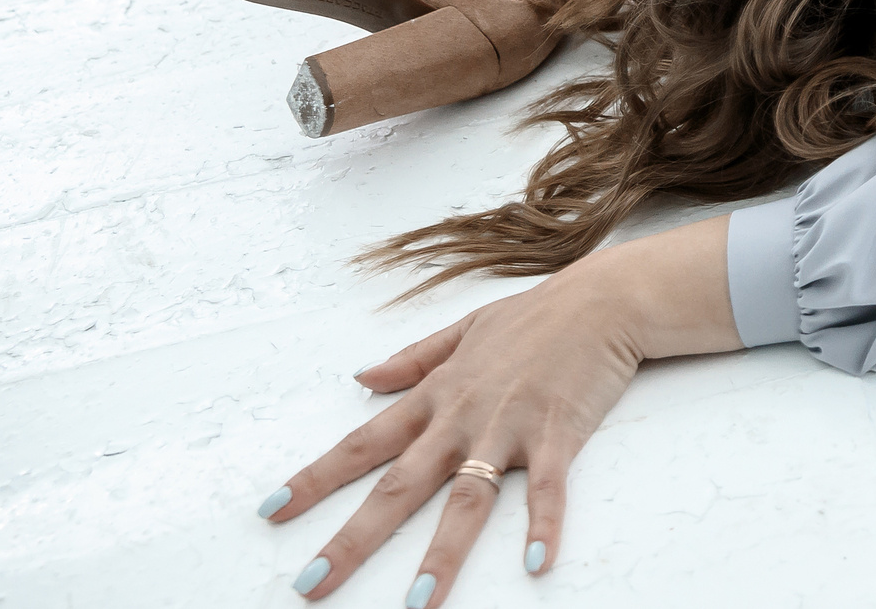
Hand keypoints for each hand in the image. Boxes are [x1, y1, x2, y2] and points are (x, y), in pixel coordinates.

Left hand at [260, 217, 738, 604]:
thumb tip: (362, 377)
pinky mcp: (558, 433)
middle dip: (352, 540)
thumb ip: (413, 358)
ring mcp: (509, 426)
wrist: (603, 298)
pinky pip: (548, 487)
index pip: (363, 442)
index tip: (271, 512)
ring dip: (442, 554)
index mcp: (437, 395)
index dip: (315, 478)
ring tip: (419, 603)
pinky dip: (543, 524)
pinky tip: (536, 562)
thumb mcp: (465, 328)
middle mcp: (462, 416)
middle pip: (399, 486)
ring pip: (467, 498)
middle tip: (311, 586)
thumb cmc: (538, 315)